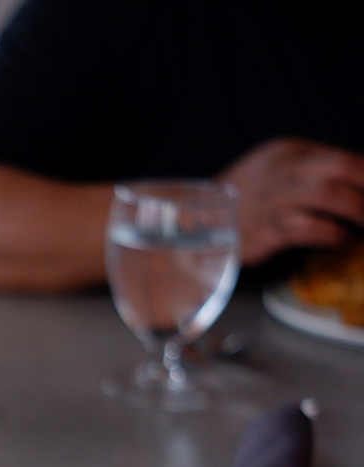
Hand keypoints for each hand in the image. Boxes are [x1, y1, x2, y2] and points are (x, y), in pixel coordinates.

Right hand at [220, 138, 363, 264]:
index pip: (343, 158)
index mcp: (289, 152)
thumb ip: (311, 174)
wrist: (194, 223)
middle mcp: (281, 171)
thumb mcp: (276, 174)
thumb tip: (353, 186)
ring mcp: (270, 200)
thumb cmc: (243, 202)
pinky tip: (341, 240)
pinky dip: (331, 233)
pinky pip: (306, 227)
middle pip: (340, 171)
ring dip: (356, 211)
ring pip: (326, 196)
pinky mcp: (263, 231)